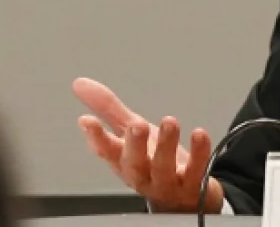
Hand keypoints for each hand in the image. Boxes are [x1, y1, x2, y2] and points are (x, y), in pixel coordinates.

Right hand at [72, 78, 223, 213]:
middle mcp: (143, 174)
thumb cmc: (153, 162)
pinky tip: (199, 135)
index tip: (88, 121)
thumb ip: (108, 109)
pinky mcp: (192, 184)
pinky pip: (196, 170)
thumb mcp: (130, 133)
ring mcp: (167, 182)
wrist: (184, 195)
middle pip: (134, 163)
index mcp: (124, 160)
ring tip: (169, 122)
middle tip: (136, 125)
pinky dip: (198, 153)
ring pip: (163, 167)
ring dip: (166, 145)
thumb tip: (80, 83)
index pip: (106, 151)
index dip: (96, 138)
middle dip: (134, 144)